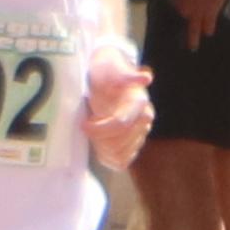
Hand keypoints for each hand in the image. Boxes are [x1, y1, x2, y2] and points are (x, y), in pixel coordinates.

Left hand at [81, 39, 154, 164]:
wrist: (108, 74)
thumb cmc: (106, 71)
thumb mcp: (109, 68)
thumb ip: (124, 76)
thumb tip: (146, 78)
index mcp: (139, 103)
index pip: (120, 124)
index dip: (99, 129)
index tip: (84, 124)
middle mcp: (144, 120)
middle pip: (119, 144)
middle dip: (99, 138)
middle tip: (88, 125)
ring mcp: (140, 134)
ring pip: (120, 155)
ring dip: (101, 147)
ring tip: (94, 132)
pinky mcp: (134, 144)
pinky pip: (121, 162)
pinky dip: (106, 156)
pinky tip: (98, 142)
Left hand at [168, 0, 229, 43]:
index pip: (174, 8)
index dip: (179, 9)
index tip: (182, 12)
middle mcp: (184, 9)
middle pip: (181, 22)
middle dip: (179, 30)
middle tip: (176, 41)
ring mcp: (197, 12)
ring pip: (193, 29)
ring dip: (193, 39)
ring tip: (192, 47)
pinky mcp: (211, 12)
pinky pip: (209, 24)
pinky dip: (208, 29)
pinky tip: (208, 34)